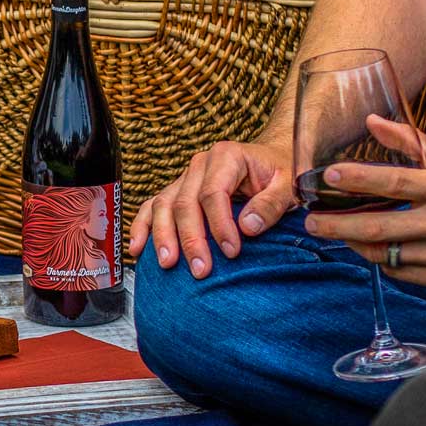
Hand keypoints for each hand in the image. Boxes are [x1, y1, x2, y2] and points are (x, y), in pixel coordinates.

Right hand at [129, 139, 296, 278]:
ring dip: (163, 237)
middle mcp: (200, 165)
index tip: (232, 251)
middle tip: (201, 269)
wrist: (272, 160)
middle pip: (184, 203)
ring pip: (163, 206)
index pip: (213, 193)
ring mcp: (184, 178)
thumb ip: (271, 204)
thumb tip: (248, 227)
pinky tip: (137, 248)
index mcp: (226, 156)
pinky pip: (152, 207)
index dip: (220, 225)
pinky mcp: (177, 192)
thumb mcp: (287, 185)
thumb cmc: (280, 173)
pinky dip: (142, 227)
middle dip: (191, 239)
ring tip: (168, 263)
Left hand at [303, 116, 425, 286]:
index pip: (393, 182)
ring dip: (356, 245)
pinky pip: (403, 274)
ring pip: (387, 255)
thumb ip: (408, 141)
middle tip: (312, 222)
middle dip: (338, 226)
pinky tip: (371, 249)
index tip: (327, 177)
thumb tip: (371, 121)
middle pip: (379, 227)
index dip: (357, 180)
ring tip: (337, 233)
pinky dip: (383, 262)